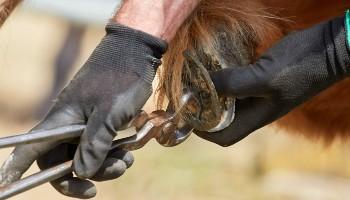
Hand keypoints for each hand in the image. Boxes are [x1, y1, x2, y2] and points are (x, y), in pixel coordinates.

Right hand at [0, 23, 166, 197]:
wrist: (135, 53)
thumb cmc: (121, 79)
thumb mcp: (109, 113)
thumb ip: (95, 144)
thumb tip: (81, 172)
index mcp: (62, 120)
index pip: (31, 150)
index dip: (16, 170)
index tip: (8, 189)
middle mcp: (69, 124)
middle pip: (65, 161)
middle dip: (86, 174)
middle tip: (114, 171)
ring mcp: (85, 123)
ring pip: (87, 156)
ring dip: (106, 165)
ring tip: (126, 160)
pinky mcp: (101, 122)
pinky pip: (101, 147)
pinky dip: (114, 155)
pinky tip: (129, 152)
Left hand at [195, 15, 349, 145]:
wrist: (328, 49)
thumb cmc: (300, 65)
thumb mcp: (264, 77)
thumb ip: (233, 84)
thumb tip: (202, 87)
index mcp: (257, 117)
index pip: (224, 136)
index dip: (203, 131)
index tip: (187, 114)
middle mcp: (256, 109)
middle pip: (222, 119)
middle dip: (202, 110)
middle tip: (186, 93)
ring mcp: (259, 94)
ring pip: (227, 102)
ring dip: (211, 93)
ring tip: (195, 79)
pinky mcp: (260, 79)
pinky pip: (236, 85)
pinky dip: (223, 79)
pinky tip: (215, 68)